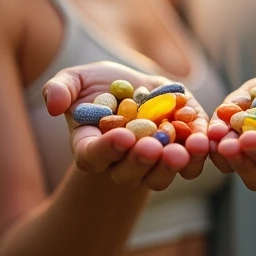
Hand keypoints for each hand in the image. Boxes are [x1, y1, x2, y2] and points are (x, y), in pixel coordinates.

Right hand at [43, 61, 209, 190]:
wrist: (134, 88)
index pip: (93, 156)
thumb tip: (53, 104)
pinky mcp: (180, 150)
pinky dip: (197, 155)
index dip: (106, 149)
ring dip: (172, 165)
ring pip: (161, 175)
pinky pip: (190, 162)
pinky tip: (202, 140)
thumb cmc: (97, 86)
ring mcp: (152, 162)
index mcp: (90, 148)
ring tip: (183, 150)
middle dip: (141, 161)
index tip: (121, 136)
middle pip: (129, 173)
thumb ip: (59, 89)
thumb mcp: (74, 80)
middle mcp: (120, 163)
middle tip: (153, 147)